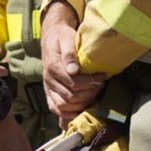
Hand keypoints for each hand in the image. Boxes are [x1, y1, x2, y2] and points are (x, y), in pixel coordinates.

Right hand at [39, 1, 102, 124]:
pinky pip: (55, 108)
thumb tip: (74, 70)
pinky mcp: (49, 92)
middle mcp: (49, 80)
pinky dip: (67, 114)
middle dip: (89, 93)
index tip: (103, 76)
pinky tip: (79, 111)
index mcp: (53, 66)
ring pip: (64, 105)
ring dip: (82, 103)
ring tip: (94, 94)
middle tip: (100, 84)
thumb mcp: (66, 37)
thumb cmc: (62, 36)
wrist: (52, 36)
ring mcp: (48, 87)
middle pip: (71, 96)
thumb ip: (69, 53)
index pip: (74, 83)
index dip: (90, 82)